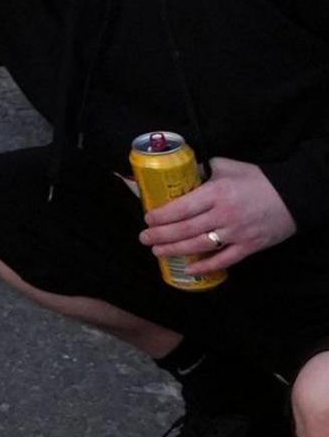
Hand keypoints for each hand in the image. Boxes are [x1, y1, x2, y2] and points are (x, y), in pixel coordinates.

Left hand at [140, 157, 298, 275]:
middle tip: (144, 238)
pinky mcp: (249, 247)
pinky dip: (206, 267)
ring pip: (199, 245)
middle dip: (161, 235)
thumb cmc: (257, 179)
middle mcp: (223, 215)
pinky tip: (190, 270)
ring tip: (157, 252)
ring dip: (175, 250)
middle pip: (185, 229)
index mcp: (216, 193)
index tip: (147, 219)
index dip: (161, 216)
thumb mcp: (226, 166)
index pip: (181, 207)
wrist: (293, 196)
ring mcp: (236, 233)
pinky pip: (224, 260)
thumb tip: (182, 173)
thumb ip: (203, 169)